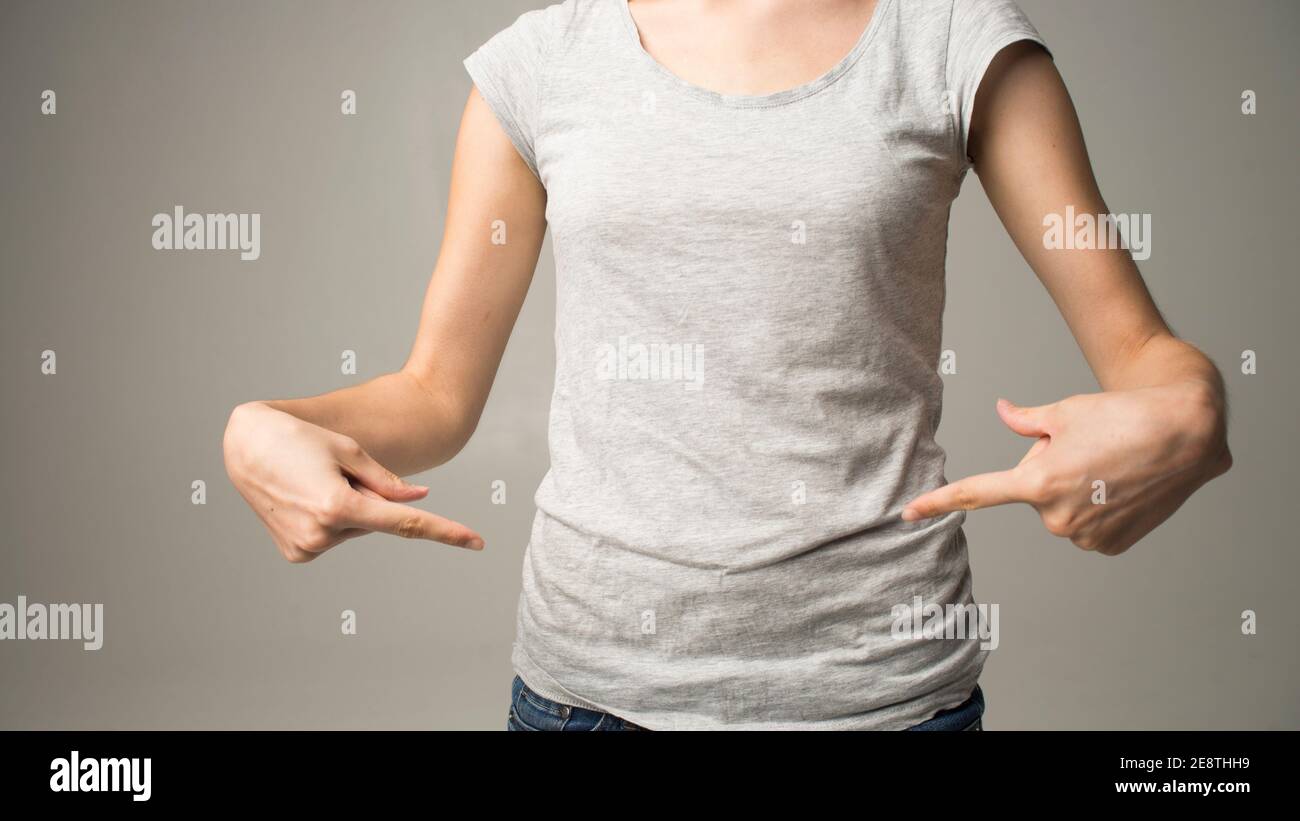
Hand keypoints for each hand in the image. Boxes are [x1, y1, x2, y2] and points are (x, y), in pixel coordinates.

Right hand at [222, 401, 483, 562]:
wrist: (244, 445)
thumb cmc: (298, 438)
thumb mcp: (349, 450)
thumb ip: (387, 482)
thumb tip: (420, 500)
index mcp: (340, 506)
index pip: (406, 525)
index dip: (445, 531)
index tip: (476, 541)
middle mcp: (322, 533)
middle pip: (375, 520)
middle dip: (367, 497)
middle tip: (333, 470)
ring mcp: (307, 547)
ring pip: (354, 529)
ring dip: (346, 506)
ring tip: (313, 480)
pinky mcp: (297, 553)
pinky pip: (333, 536)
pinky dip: (329, 518)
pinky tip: (305, 497)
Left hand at [901, 381, 1231, 555]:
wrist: (1188, 430)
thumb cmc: (1123, 414)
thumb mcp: (1065, 411)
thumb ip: (1025, 421)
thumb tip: (1001, 412)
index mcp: (1038, 483)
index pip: (977, 493)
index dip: (939, 502)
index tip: (908, 513)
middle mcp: (1057, 517)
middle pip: (1034, 492)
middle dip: (1051, 470)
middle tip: (1088, 449)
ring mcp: (1085, 535)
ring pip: (1061, 509)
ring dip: (1077, 489)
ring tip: (1111, 465)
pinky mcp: (1109, 546)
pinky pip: (1086, 525)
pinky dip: (1099, 507)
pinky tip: (1122, 485)